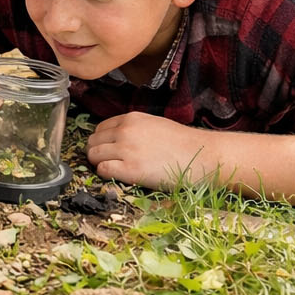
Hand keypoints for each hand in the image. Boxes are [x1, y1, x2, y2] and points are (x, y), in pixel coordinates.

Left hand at [87, 112, 209, 188]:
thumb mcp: (154, 125)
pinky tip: (120, 176)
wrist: (202, 155)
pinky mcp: (130, 169)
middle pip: (92, 142)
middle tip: (109, 163)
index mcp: (131, 118)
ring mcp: (126, 149)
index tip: (109, 152)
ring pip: (93, 155)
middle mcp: (125, 131)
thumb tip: (116, 139)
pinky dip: (106, 174)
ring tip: (116, 171)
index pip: (100, 129)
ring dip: (99, 164)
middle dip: (97, 153)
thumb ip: (133, 129)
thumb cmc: (182, 143)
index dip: (102, 142)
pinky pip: (102, 170)